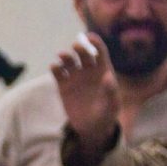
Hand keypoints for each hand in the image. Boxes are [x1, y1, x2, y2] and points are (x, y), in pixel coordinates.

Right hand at [53, 33, 117, 162]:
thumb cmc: (106, 115)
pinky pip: (58, 73)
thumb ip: (111, 91)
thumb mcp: (112, 105)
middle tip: (75, 46)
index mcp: (103, 71)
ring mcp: (75, 78)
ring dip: (65, 56)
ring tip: (62, 56)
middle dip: (80, 48)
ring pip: (69, 61)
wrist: (91, 128)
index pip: (100, 52)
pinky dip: (55, 68)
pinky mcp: (63, 86)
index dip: (95, 43)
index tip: (90, 37)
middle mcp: (89, 71)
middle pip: (84, 54)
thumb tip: (107, 76)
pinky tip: (54, 67)